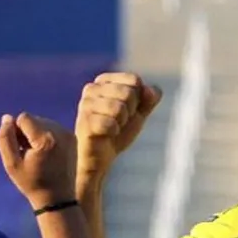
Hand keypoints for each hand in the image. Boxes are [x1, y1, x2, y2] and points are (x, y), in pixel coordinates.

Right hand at [0, 113, 76, 208]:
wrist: (57, 198)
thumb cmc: (32, 183)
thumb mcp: (12, 164)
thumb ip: (5, 138)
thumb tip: (7, 117)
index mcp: (45, 139)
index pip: (24, 118)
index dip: (16, 132)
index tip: (20, 149)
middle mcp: (60, 133)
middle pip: (34, 119)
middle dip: (27, 132)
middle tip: (27, 154)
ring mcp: (68, 134)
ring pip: (43, 122)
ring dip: (36, 134)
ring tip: (37, 155)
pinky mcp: (72, 137)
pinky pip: (53, 128)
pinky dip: (46, 137)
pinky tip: (46, 154)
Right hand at [75, 72, 162, 187]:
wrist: (101, 156)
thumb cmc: (118, 131)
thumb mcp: (138, 113)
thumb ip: (149, 99)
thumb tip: (153, 90)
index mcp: (104, 80)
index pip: (134, 80)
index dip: (138, 99)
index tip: (127, 110)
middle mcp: (91, 88)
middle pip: (128, 93)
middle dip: (130, 112)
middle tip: (119, 122)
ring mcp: (85, 105)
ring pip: (119, 108)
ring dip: (121, 123)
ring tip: (111, 128)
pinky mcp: (83, 122)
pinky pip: (110, 124)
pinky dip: (113, 132)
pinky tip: (105, 135)